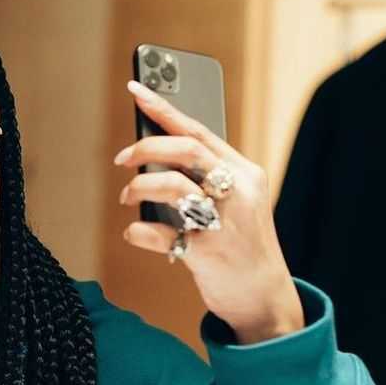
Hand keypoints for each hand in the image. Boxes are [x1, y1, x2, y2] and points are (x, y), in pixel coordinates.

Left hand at [113, 80, 303, 344]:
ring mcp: (225, 222)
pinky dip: (139, 231)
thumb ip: (205, 179)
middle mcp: (239, 192)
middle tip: (122, 159)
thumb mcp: (235, 203)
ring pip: (171, 186)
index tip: (135, 89)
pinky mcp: (209, 252)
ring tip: (127, 197)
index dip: (163, 108)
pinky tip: (135, 232)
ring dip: (138, 188)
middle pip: (184, 150)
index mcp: (245, 172)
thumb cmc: (240, 245)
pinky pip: (161, 233)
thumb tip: (151, 154)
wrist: (263, 296)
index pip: (199, 130)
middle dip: (145, 149)